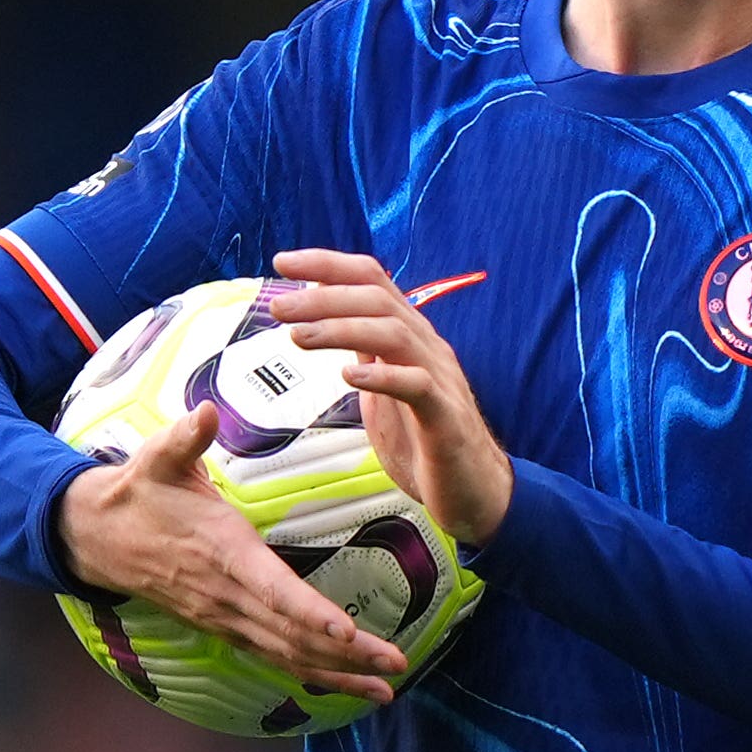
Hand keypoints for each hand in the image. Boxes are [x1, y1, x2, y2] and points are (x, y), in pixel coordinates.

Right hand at [54, 399, 409, 701]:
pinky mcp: (225, 627)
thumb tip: (204, 412)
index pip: (272, 591)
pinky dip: (312, 674)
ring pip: (287, 655)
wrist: (96, 537)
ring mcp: (225, 618)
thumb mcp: (158, 458)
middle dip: (346, 654)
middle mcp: (227, 595)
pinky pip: (273, 658)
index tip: (346, 631)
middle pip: (292, 635)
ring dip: (337, 674)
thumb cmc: (139, 492)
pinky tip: (347, 683)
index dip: (310, 613)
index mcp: (223, 552)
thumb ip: (185, 437)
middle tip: (396, 665)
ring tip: (386, 690)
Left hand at [270, 249, 514, 546]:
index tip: (282, 262)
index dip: (328, 264)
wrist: (474, 490)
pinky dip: (383, 376)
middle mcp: (426, 346)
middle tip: (278, 306)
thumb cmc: (425, 440)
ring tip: (298, 336)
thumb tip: (324, 321)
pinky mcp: (445, 416)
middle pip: (378, 299)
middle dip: (324, 296)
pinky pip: (417, 386)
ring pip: (393, 333)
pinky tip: (350, 376)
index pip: (372, 280)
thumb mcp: (385, 389)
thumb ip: (364, 353)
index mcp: (410, 336)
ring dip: (341, 328)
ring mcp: (439, 378)